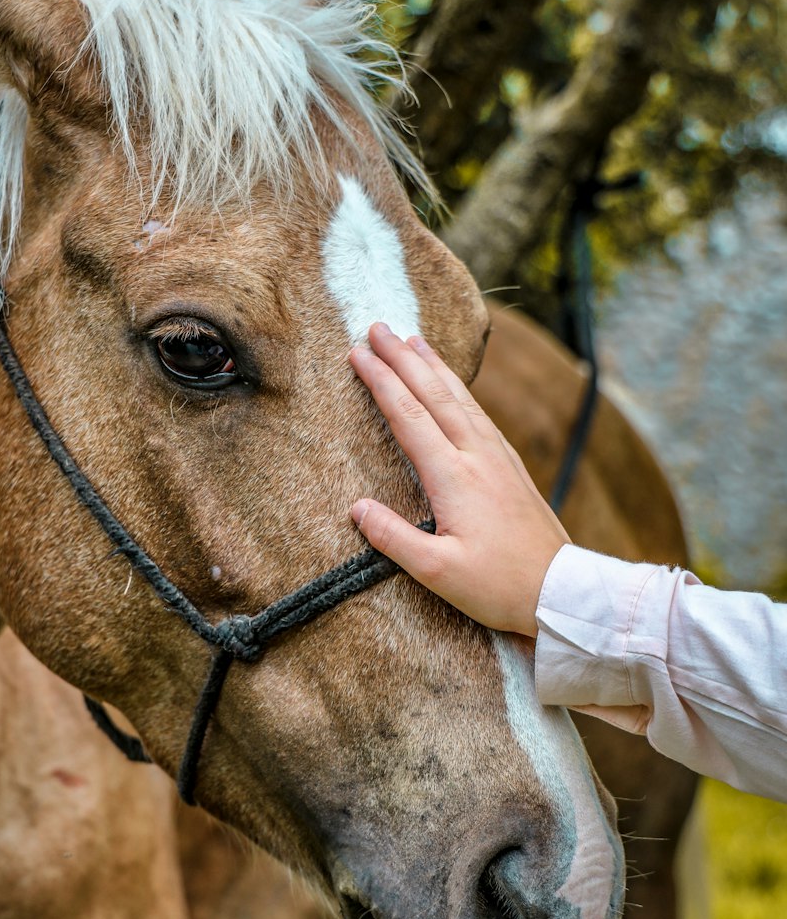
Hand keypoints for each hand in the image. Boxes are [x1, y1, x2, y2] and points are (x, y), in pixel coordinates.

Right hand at [350, 323, 569, 636]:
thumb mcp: (437, 573)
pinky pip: (480, 414)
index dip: (381, 382)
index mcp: (454, 478)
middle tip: (377, 327)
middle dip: (403, 357)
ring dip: (434, 365)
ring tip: (413, 339)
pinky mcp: (512, 468)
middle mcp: (478, 457)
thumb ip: (393, 538)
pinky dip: (460, 390)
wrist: (561, 591)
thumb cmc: (499, 587)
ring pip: (462, 398)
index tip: (357, 353)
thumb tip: (356, 508)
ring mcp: (499, 459)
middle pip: (435, 394)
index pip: (409, 416)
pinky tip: (454, 387)